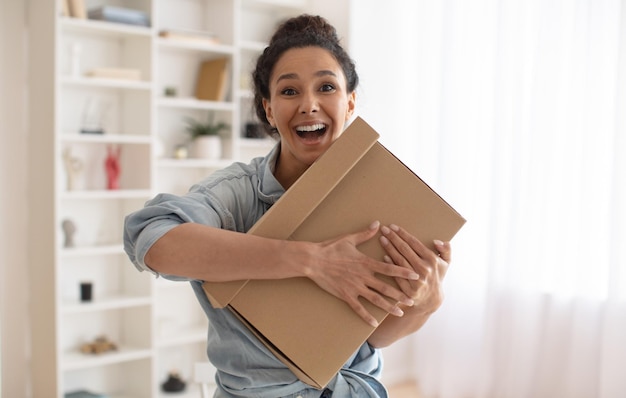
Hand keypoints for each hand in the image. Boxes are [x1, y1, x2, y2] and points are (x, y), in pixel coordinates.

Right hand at [305, 221, 419, 326]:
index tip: (416, 275)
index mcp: (366, 263)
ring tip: (400, 312)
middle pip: (386, 287)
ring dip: (389, 306)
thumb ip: (365, 234)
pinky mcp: (345, 295)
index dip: (403, 272)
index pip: (389, 268)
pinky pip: (358, 308)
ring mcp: (354, 287)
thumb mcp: (349, 238)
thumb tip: (378, 224)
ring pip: (376, 299)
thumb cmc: (330, 248)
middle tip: (413, 299)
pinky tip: (374, 323)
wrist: (313, 260)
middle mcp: (363, 276)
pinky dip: (367, 316)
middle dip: (401, 294)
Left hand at [379, 224, 450, 314]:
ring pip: (400, 261)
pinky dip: (390, 265)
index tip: (393, 226)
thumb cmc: (436, 277)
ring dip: (389, 248)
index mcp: (432, 260)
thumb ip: (446, 250)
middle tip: (384, 229)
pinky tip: (384, 256)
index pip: (415, 243)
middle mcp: (425, 269)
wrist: (431, 300)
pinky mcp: (409, 290)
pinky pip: (397, 275)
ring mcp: (416, 280)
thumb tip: (438, 241)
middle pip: (405, 250)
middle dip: (393, 238)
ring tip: (382, 239)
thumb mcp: (446, 264)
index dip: (403, 234)